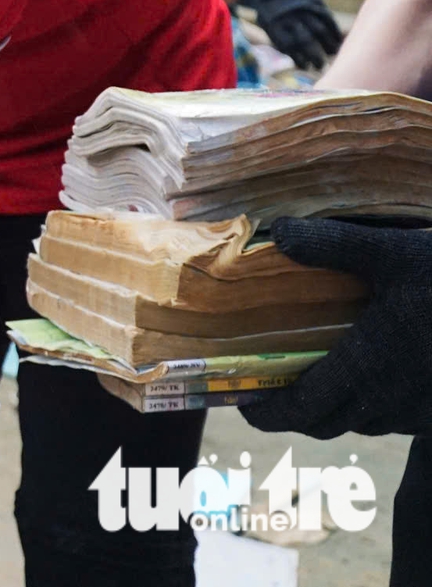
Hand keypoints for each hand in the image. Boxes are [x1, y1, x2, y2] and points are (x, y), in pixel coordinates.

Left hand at [240, 219, 431, 437]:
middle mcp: (390, 398)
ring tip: (319, 380)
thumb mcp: (392, 251)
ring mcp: (421, 410)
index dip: (267, 414)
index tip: (243, 404)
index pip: (303, 409)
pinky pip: (400, 419)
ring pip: (364, 424)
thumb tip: (279, 231)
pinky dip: (375, 406)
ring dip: (337, 410)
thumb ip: (332, 244)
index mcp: (367, 365)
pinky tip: (375, 375)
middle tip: (272, 391)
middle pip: (327, 424)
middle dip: (295, 413)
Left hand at [253, 0, 341, 70]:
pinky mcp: (315, 3)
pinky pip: (328, 20)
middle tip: (320, 65)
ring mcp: (304, 10)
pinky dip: (334, 32)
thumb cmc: (269, 7)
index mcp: (275, 25)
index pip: (290, 48)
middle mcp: (291, 19)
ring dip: (328, 45)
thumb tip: (294, 57)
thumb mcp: (266, 23)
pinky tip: (337, 41)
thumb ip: (279, 39)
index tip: (305, 66)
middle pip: (306, 42)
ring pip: (320, 32)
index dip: (299, 59)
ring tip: (331, 54)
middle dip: (315, 56)